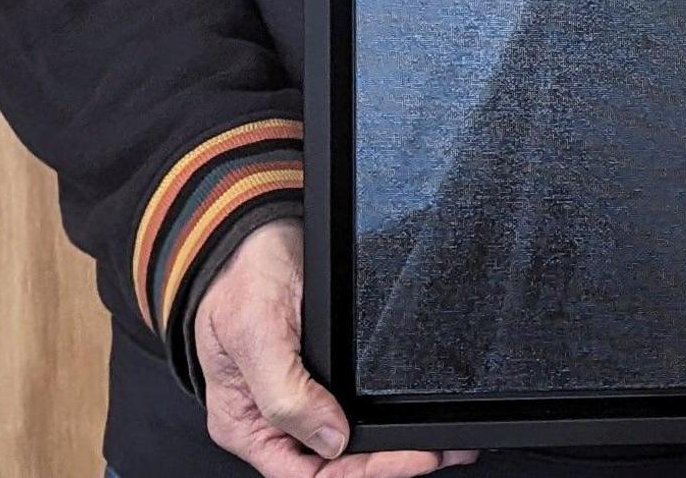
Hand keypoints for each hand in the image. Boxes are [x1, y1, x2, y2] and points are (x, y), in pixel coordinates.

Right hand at [195, 220, 474, 477]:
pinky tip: (416, 418)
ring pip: (351, 442)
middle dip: (389, 462)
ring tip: (444, 442)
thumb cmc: (241, 277)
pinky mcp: (322, 376)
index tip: (409, 459)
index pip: (305, 474)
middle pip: (334, 465)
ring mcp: (299, 398)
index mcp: (245, 423)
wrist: (255, 231)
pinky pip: (356, 411)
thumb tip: (329, 439)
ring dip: (396, 446)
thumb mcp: (256, 331)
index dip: (360, 473)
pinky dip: (388, 418)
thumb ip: (284, 393)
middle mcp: (272, 418)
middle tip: (439, 451)